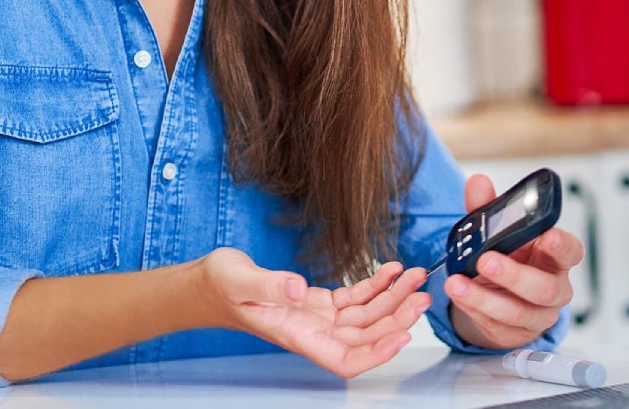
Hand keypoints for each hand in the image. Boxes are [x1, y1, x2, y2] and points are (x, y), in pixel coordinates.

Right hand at [195, 247, 430, 377]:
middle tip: (421, 293)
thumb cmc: (218, 286)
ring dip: (393, 298)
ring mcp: (317, 318)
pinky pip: (355, 299)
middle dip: (397, 318)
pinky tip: (391, 269)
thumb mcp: (238, 279)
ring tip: (415, 276)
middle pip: (366, 337)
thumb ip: (268, 285)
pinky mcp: (318, 303)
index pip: (345, 359)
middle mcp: (312, 332)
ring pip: (366, 317)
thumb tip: (298, 288)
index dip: (377, 354)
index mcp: (296, 336)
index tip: (404, 336)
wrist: (207, 283)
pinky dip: (376, 285)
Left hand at [445, 174, 584, 348]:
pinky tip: (459, 296)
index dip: (562, 245)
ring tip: (456, 284)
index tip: (549, 235)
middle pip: (544, 288)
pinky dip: (475, 309)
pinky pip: (497, 325)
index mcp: (555, 256)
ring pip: (517, 312)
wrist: (500, 293)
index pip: (571, 251)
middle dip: (514, 275)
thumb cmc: (509, 255)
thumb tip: (477, 182)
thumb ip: (489, 208)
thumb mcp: (498, 231)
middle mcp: (553, 288)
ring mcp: (537, 315)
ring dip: (484, 298)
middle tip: (485, 260)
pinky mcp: (516, 334)